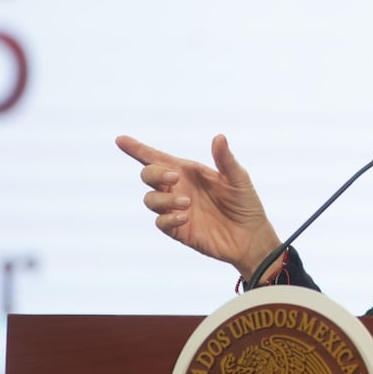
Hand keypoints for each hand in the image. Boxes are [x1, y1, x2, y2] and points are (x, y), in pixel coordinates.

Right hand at [116, 134, 281, 280]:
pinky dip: (168, 217)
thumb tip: (219, 137)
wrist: (252, 236)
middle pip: (148, 175)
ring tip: (187, 203)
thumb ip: (226, 160)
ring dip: (163, 198)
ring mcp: (176, 209)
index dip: (138, 149)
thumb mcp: (239, 179)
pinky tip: (185, 216)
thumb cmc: (246, 204)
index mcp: (189, 172)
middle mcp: (178, 189)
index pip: (158, 158)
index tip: (121, 140)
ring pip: (150, 199)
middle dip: (153, 173)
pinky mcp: (178, 230)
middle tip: (174, 177)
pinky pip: (161, 222)